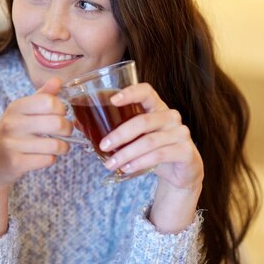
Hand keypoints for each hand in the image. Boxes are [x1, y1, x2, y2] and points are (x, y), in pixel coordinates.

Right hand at [0, 77, 71, 191]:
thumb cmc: (11, 134)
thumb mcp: (22, 112)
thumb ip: (41, 96)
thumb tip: (57, 80)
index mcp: (16, 107)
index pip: (49, 102)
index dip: (62, 109)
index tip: (60, 114)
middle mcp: (12, 123)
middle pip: (57, 123)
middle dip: (67, 128)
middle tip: (64, 131)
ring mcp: (13, 144)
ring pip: (56, 144)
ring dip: (63, 147)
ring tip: (58, 146)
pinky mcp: (16, 163)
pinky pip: (48, 160)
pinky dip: (52, 159)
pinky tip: (44, 156)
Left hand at [100, 83, 203, 231]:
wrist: (181, 172)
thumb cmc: (153, 148)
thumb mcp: (134, 136)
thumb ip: (112, 127)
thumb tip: (78, 122)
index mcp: (156, 107)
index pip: (146, 91)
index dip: (130, 93)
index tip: (111, 100)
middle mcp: (170, 116)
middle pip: (142, 121)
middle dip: (119, 134)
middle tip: (102, 145)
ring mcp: (180, 133)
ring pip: (149, 141)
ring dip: (126, 154)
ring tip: (110, 164)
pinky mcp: (186, 151)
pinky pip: (159, 155)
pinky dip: (140, 162)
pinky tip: (127, 168)